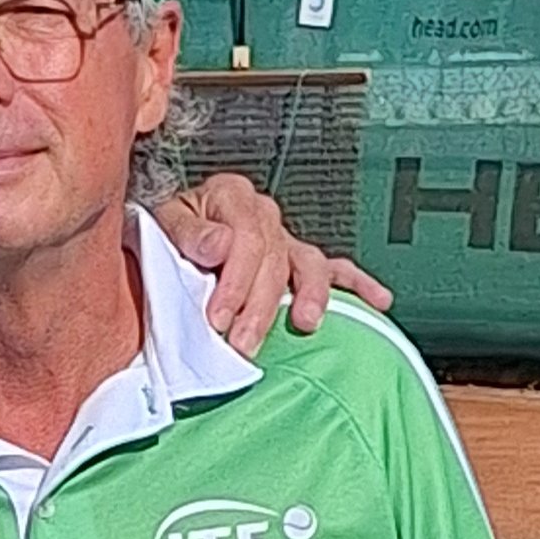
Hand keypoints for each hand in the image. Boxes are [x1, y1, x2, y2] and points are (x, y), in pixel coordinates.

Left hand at [151, 173, 395, 355]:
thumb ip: (187, 232)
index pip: (245, 240)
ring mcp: (285, 237)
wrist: (166, 235)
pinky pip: (335, 268)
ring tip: (305, 323)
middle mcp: (262, 213)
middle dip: (259, 306)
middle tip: (243, 342)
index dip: (233, 284)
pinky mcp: (299, 258)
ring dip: (310, 296)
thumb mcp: (161, 220)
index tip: (218, 319)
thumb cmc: (165, 231)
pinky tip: (377, 301)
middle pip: (275, 259)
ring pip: (309, 264)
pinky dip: (358, 284)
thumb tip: (220, 244)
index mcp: (229, 196)